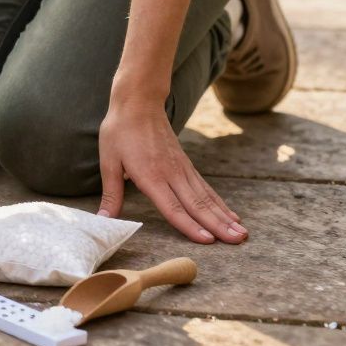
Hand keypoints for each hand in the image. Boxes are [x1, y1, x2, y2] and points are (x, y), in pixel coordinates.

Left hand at [97, 96, 247, 243]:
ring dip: (224, 217)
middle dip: (218, 226)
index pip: (173, 207)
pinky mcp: (186, 165)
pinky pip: (206, 188)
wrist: (139, 103)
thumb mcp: (108, 162)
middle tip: (239, 243)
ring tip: (242, 235)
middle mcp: (171, 174)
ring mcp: (182, 169)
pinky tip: (232, 216)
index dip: (189, 226)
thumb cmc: (120, 132)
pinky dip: (220, 203)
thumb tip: (103, 220)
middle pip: (197, 205)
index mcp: (151, 176)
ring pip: (206, 197)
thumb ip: (111, 194)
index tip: (208, 241)